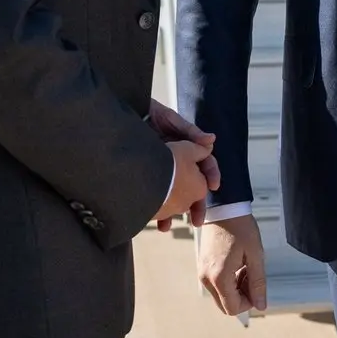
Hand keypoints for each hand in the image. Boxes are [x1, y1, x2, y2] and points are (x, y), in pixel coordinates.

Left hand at [149, 100, 219, 229]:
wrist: (123, 111)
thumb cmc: (148, 111)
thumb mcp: (169, 119)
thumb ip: (189, 130)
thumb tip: (212, 141)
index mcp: (184, 147)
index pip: (203, 163)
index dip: (210, 174)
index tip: (213, 187)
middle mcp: (174, 160)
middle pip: (189, 185)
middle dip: (195, 204)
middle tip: (197, 221)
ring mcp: (159, 168)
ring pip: (170, 194)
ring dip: (171, 212)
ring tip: (167, 226)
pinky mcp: (144, 175)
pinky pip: (152, 194)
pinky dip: (153, 207)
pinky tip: (151, 218)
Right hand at [197, 214, 267, 315]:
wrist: (224, 207)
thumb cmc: (241, 228)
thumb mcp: (255, 255)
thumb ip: (258, 283)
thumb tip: (261, 306)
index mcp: (219, 277)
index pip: (233, 308)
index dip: (249, 303)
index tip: (256, 285)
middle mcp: (206, 279)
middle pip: (225, 305)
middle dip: (242, 296)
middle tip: (252, 276)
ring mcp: (202, 273)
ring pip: (221, 296)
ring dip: (236, 289)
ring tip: (246, 267)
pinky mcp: (202, 266)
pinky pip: (216, 285)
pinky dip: (229, 281)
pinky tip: (238, 265)